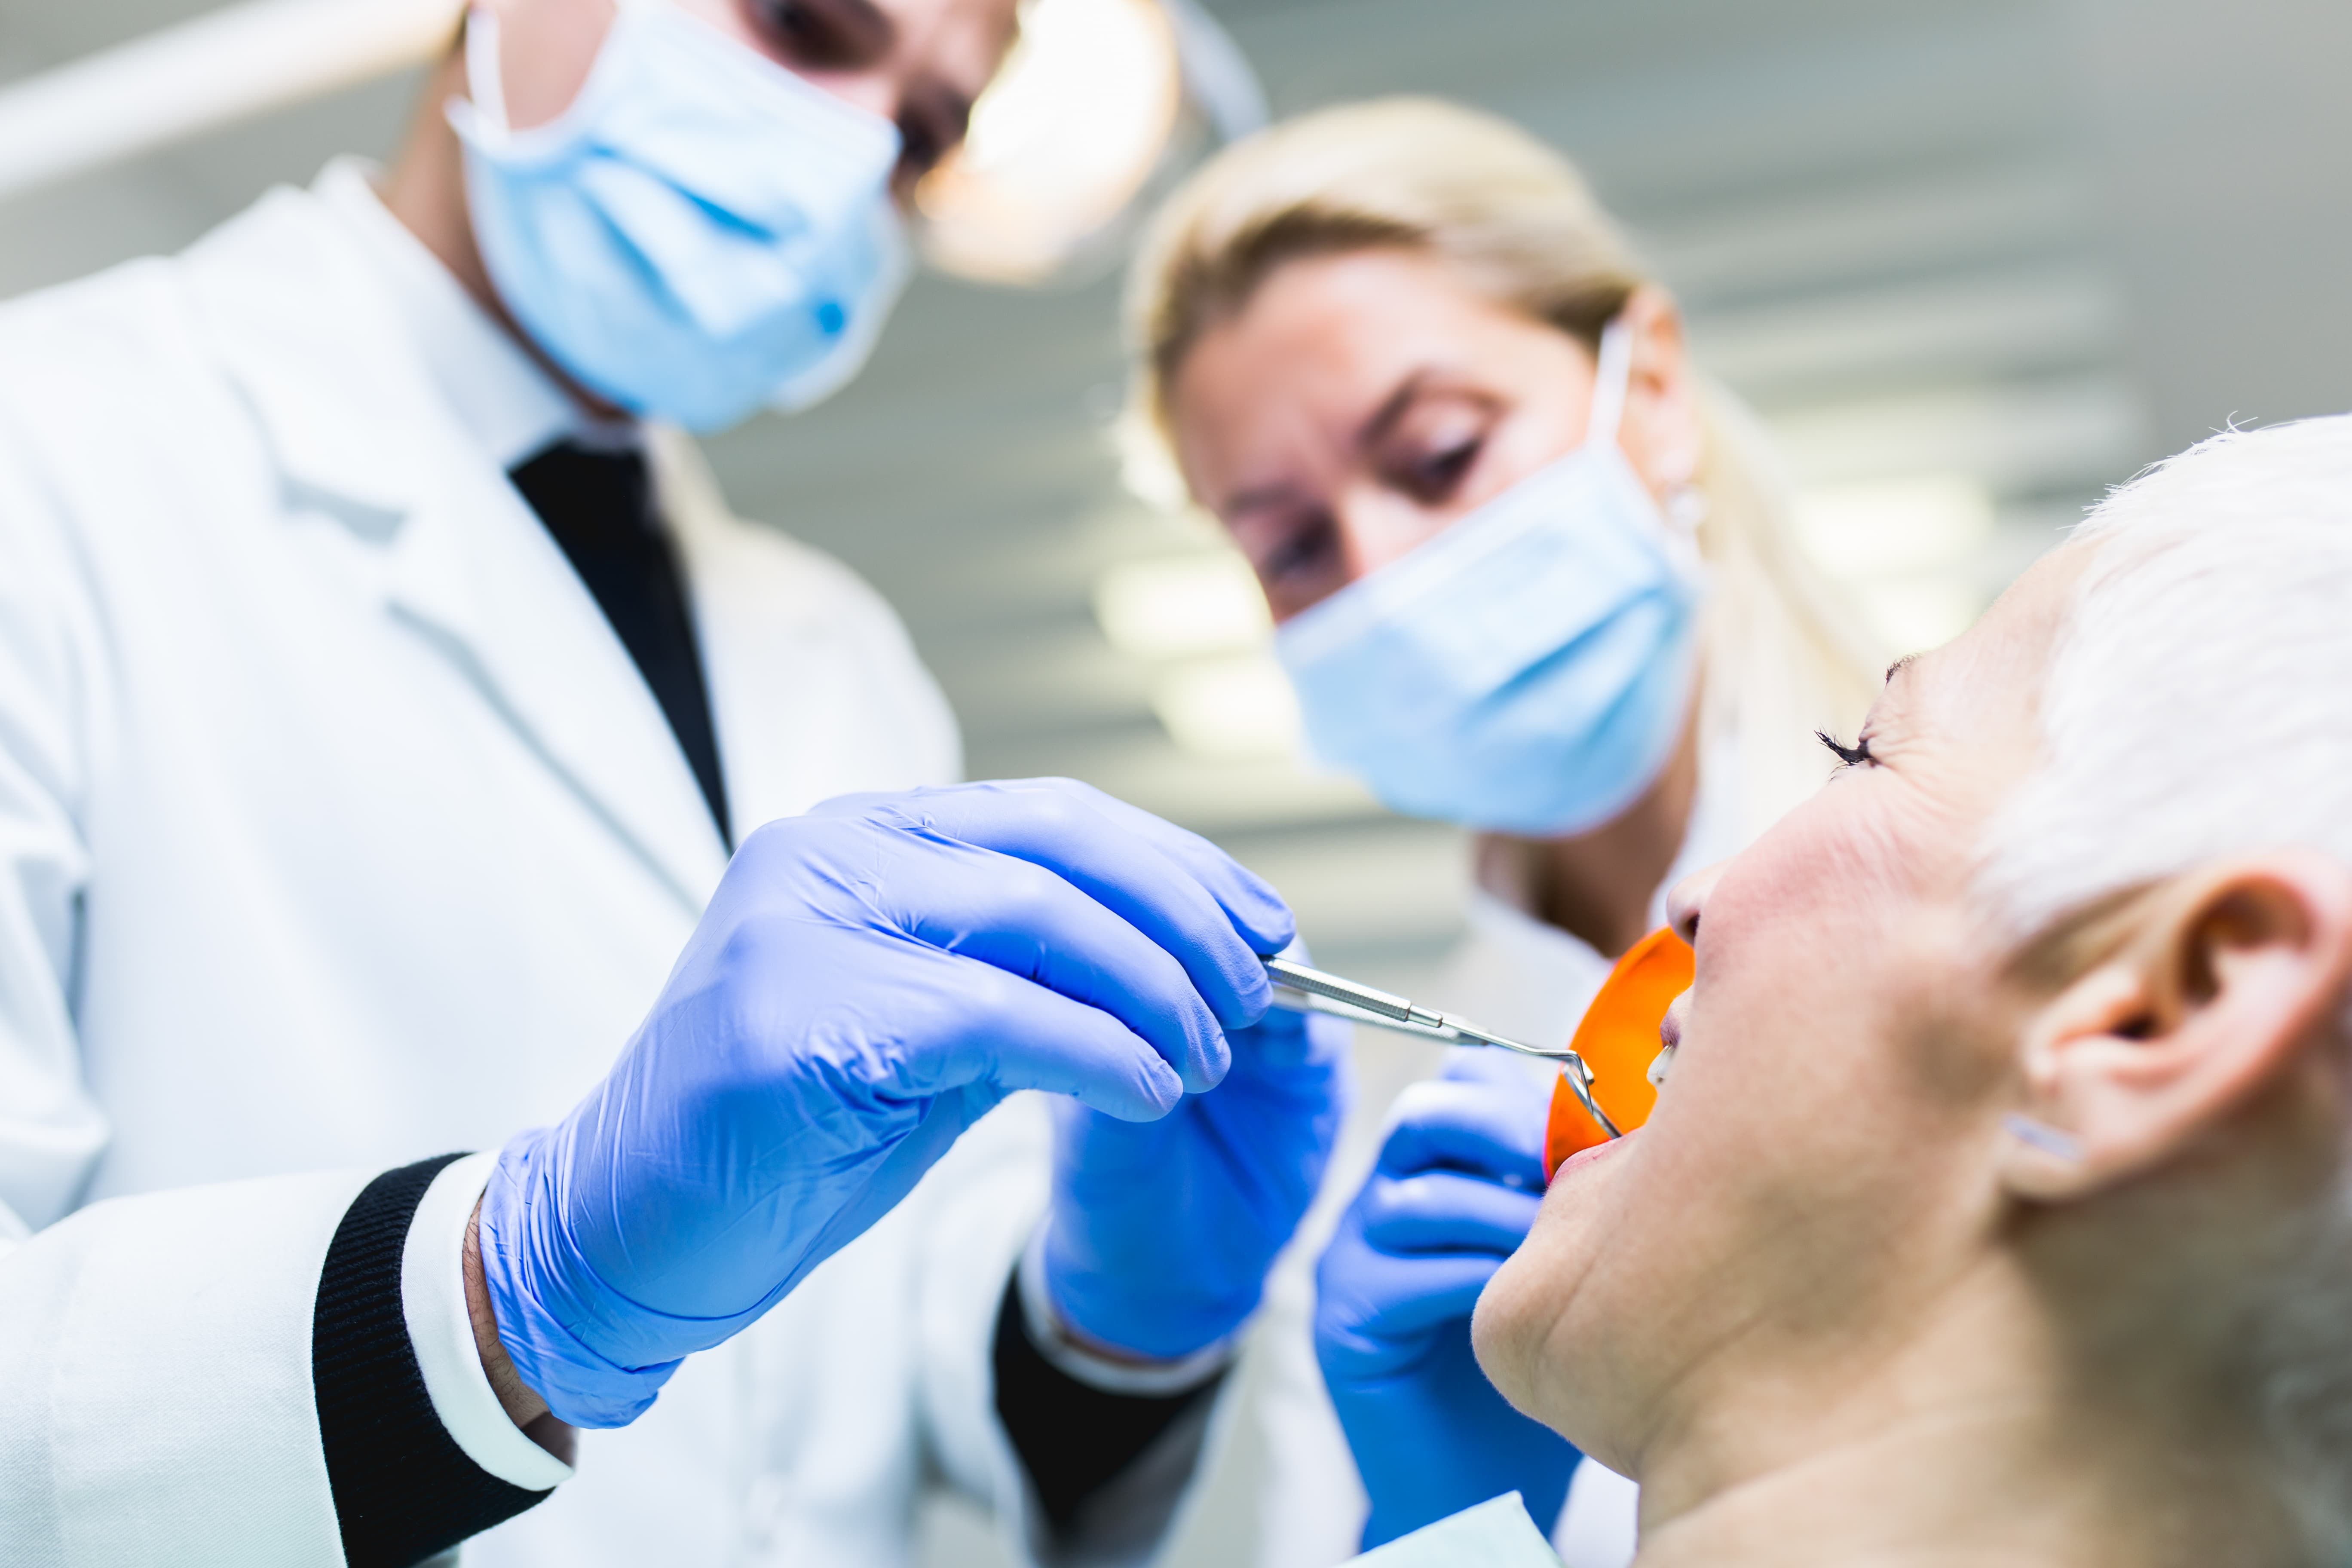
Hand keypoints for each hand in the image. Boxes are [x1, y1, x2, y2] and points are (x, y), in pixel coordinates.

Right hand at [478, 779, 1292, 1426]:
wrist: (623, 1232)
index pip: (1050, 816)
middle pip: (1056, 845)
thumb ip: (1028, 980)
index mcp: (857, 836)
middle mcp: (825, 852)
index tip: (1262, 924)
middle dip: (1182, 917)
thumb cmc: (787, 1137)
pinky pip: (994, 1018)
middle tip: (1256, 990)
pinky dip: (1097, 1054)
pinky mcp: (795, 1018)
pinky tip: (1150, 1093)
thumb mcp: (929, 1034)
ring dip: (1154, 992)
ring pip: (1035, 920)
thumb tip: (1188, 967)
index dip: (1174, 864)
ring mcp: (800, 924)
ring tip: (1210, 1056)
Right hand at [1316, 1049, 1581, 1546]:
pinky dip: (1473, 1284)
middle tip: (1568, 1173)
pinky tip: (1516, 1309)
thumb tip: (1632, 1124)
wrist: (1485, 1477)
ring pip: (1415, 1196)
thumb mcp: (1559, 1258)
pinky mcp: (1344, 1320)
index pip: (1460, 1081)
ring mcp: (1352, 1256)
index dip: (1523, 1092)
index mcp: (1435, 1168)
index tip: (1591, 1129)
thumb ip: (1570, 1190)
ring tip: (1555, 1254)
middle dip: (1504, 1133)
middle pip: (1424, 1116)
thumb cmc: (1539, 1361)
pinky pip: (1405, 1276)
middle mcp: (1382, 1199)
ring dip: (1499, 1218)